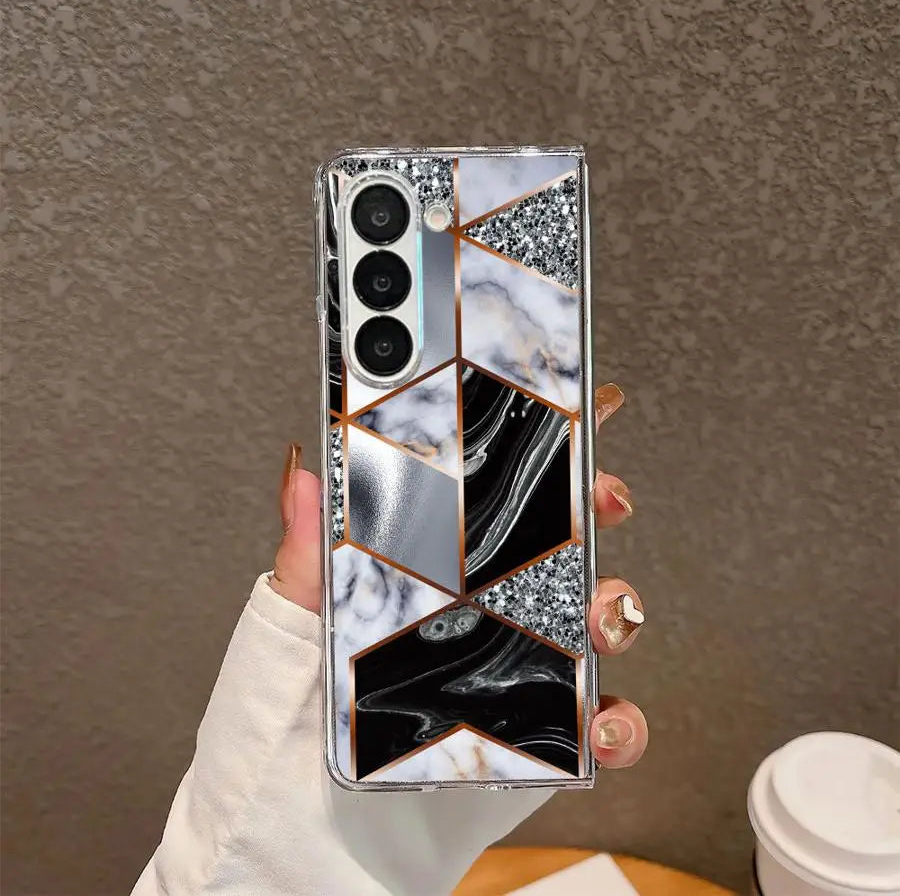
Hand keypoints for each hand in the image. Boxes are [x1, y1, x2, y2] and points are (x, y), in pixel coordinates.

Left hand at [271, 382, 647, 769]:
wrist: (316, 826)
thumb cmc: (301, 717)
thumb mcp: (293, 624)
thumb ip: (306, 552)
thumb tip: (302, 470)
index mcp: (438, 566)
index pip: (497, 490)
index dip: (546, 443)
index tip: (582, 405)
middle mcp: (489, 605)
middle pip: (564, 538)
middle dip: (596, 506)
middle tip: (602, 498)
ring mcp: (522, 663)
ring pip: (597, 617)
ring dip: (616, 606)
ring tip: (596, 616)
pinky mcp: (544, 730)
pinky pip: (607, 720)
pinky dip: (624, 720)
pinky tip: (601, 722)